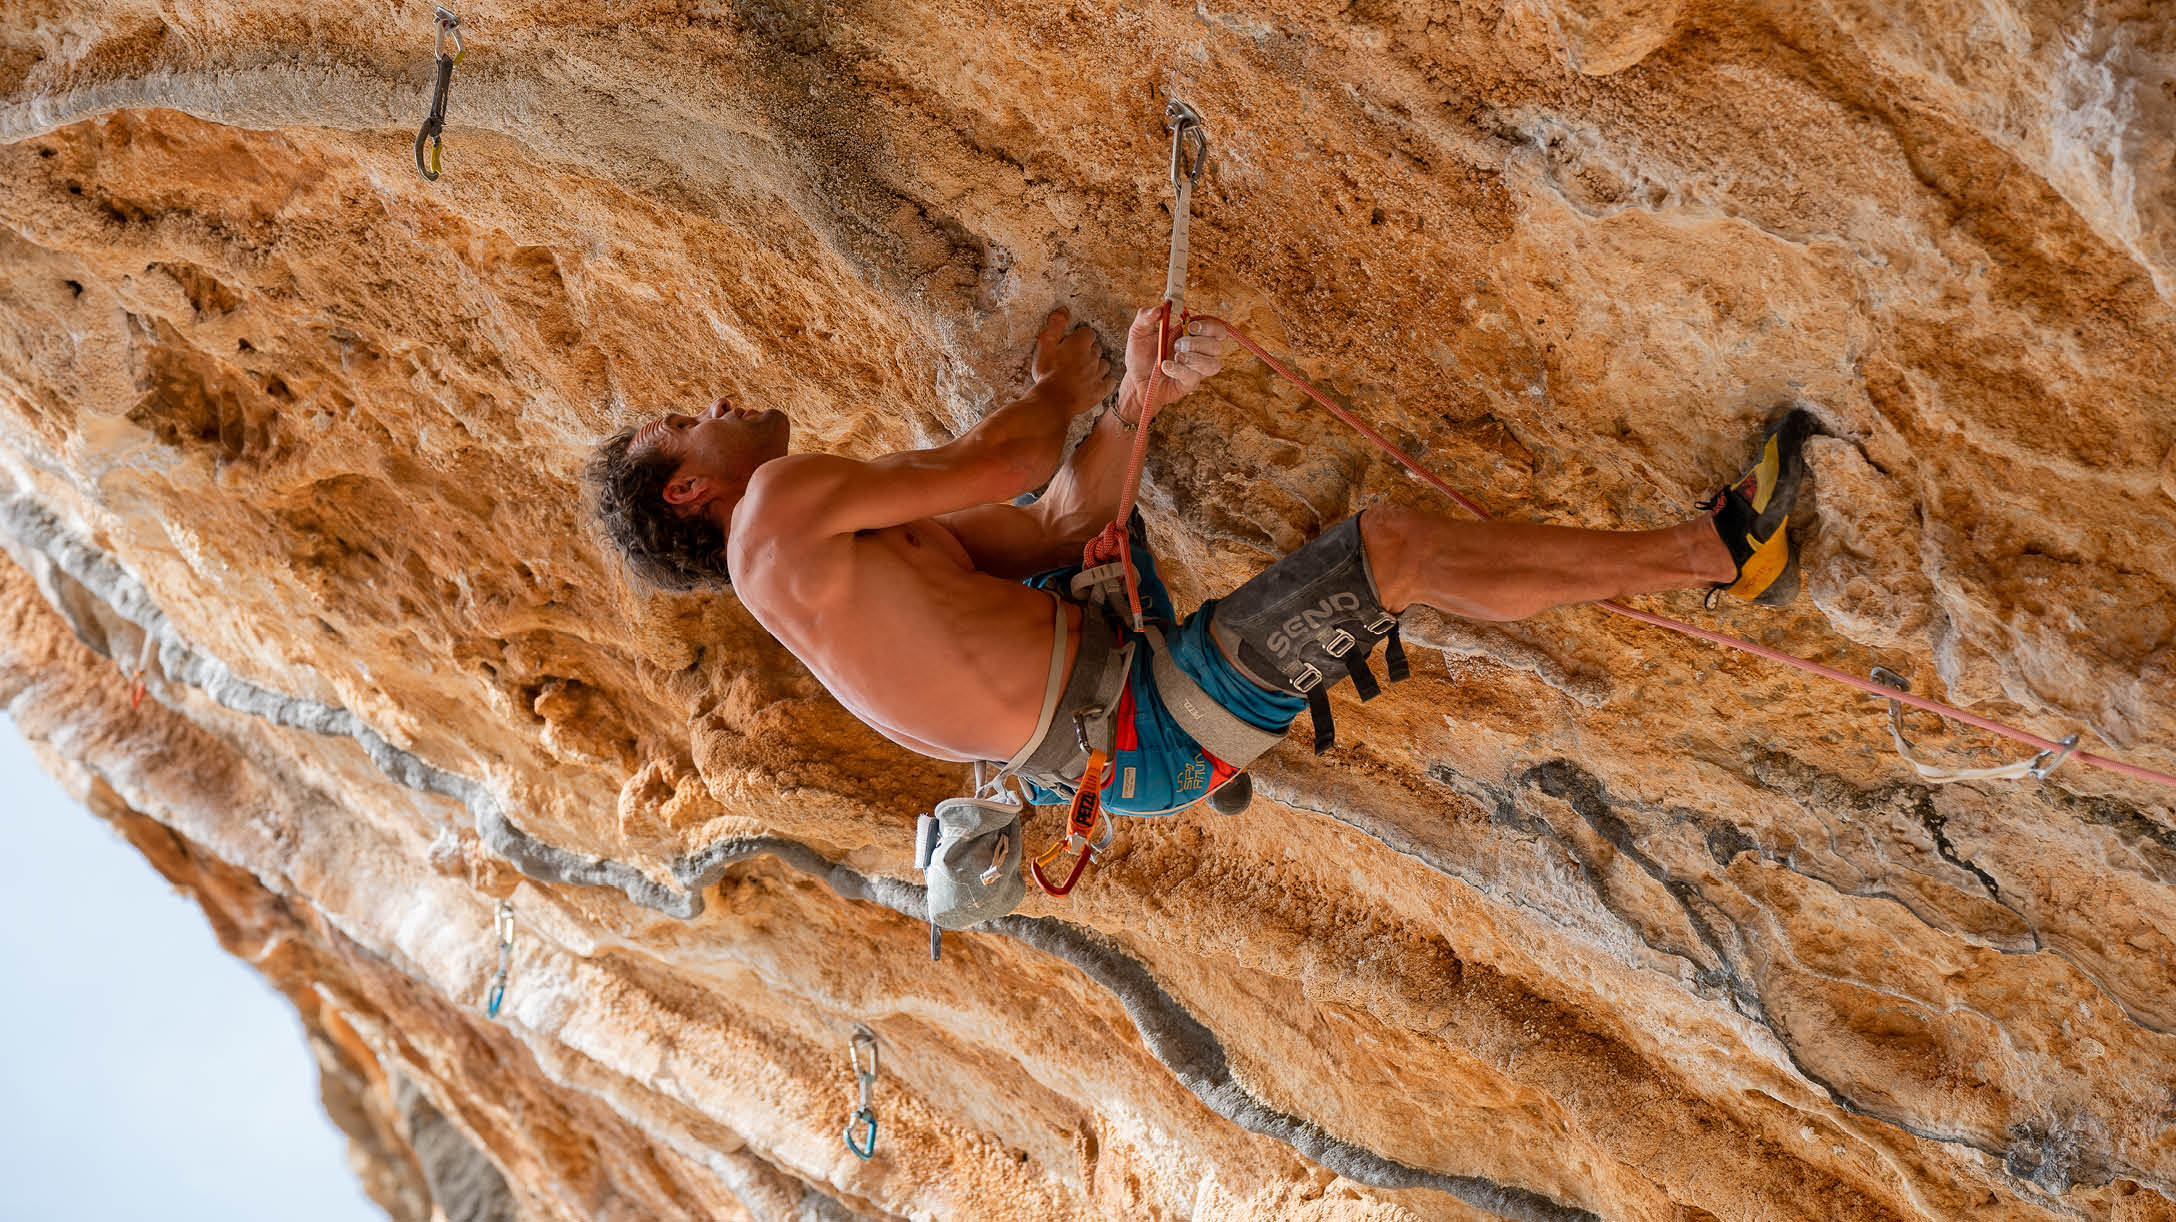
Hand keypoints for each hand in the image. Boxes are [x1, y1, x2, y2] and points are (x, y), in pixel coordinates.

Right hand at [1029, 307, 1115, 415]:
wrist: (1052, 400)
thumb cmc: (1047, 372)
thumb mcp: (1045, 344)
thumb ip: (1055, 325)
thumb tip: (1063, 309)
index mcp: (1080, 343)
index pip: (1087, 333)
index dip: (1080, 336)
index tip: (1073, 342)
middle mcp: (1093, 356)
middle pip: (1097, 348)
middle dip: (1089, 350)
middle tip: (1077, 357)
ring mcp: (1098, 374)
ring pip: (1104, 364)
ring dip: (1097, 365)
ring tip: (1086, 369)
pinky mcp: (1100, 390)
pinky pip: (1109, 382)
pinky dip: (1105, 381)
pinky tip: (1098, 382)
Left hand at [1116, 305, 1231, 420]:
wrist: (1134, 380)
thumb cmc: (1141, 355)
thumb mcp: (1138, 332)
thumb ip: (1145, 316)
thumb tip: (1158, 309)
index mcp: (1191, 334)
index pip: (1215, 329)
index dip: (1209, 326)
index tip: (1189, 326)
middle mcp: (1198, 351)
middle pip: (1216, 346)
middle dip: (1197, 343)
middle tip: (1177, 344)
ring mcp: (1195, 369)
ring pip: (1212, 364)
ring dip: (1194, 358)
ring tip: (1175, 356)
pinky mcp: (1189, 383)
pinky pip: (1194, 377)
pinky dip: (1180, 370)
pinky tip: (1166, 367)